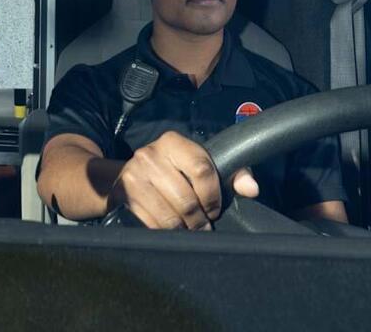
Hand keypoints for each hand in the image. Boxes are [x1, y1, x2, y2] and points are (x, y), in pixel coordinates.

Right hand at [107, 130, 258, 229]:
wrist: (130, 175)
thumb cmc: (176, 172)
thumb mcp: (203, 166)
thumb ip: (233, 174)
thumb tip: (252, 189)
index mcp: (172, 142)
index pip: (201, 169)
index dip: (213, 196)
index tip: (213, 209)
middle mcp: (149, 154)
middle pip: (186, 198)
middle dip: (199, 219)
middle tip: (202, 225)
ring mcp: (133, 175)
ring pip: (169, 216)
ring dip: (183, 229)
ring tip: (187, 228)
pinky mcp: (122, 195)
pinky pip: (151, 223)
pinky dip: (163, 232)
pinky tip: (169, 228)